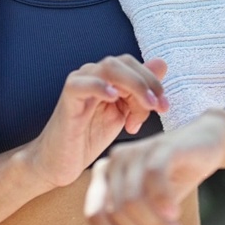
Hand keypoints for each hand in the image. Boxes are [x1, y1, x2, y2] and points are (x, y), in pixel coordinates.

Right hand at [24, 55, 168, 188]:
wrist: (59, 162)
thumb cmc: (89, 139)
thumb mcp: (124, 115)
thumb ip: (140, 92)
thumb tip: (162, 64)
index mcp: (107, 78)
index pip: (134, 65)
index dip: (153, 81)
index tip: (165, 106)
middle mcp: (92, 75)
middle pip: (124, 63)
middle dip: (147, 83)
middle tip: (159, 107)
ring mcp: (79, 83)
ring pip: (108, 68)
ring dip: (133, 85)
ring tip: (145, 106)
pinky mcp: (67, 98)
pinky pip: (82, 84)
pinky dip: (101, 86)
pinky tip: (114, 98)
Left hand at [84, 111, 224, 224]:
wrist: (205, 145)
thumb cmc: (170, 180)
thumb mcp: (146, 209)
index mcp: (103, 175)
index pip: (94, 214)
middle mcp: (114, 161)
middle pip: (117, 211)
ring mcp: (136, 151)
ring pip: (134, 201)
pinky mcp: (159, 147)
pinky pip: (154, 181)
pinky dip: (164, 204)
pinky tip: (175, 213)